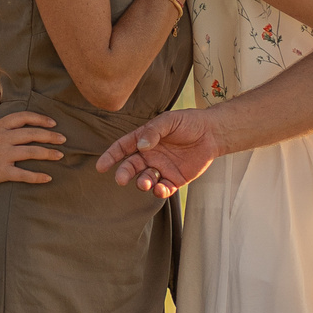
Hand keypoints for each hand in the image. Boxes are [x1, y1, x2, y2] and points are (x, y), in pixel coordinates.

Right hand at [0, 108, 65, 187]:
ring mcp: (2, 156)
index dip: (40, 119)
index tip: (53, 123)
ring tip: (60, 155)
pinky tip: (48, 178)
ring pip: (31, 152)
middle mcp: (2, 139)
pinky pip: (23, 175)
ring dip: (48, 154)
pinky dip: (36, 177)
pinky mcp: (1, 172)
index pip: (23, 117)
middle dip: (50, 136)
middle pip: (31, 134)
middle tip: (63, 139)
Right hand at [96, 107, 226, 197]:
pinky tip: (160, 189)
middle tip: (120, 179)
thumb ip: (154, 132)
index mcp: (144, 140)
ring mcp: (161, 169)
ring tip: (145, 183)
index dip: (111, 156)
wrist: (212, 133)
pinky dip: (160, 192)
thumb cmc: (188, 122)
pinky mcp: (174, 180)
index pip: (122, 148)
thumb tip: (141, 146)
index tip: (101, 166)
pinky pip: (163, 189)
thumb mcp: (169, 121)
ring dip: (142, 183)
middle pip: (131, 167)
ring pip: (146, 179)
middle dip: (124, 173)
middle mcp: (149, 156)